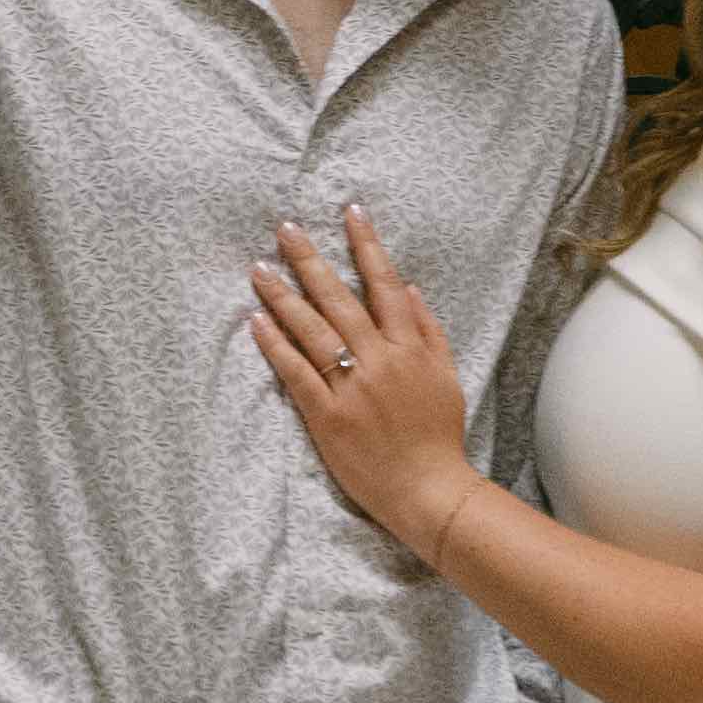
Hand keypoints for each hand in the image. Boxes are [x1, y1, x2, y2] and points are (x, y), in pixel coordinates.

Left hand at [243, 203, 479, 561]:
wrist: (428, 489)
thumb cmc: (438, 435)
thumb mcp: (446, 376)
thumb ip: (428, 330)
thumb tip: (410, 289)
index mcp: (409, 347)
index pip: (384, 284)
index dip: (366, 245)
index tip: (349, 213)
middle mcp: (378, 359)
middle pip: (339, 299)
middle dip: (310, 259)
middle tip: (285, 229)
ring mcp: (351, 387)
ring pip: (312, 330)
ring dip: (283, 295)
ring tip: (260, 268)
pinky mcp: (327, 416)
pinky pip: (296, 373)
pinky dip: (275, 345)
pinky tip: (256, 320)